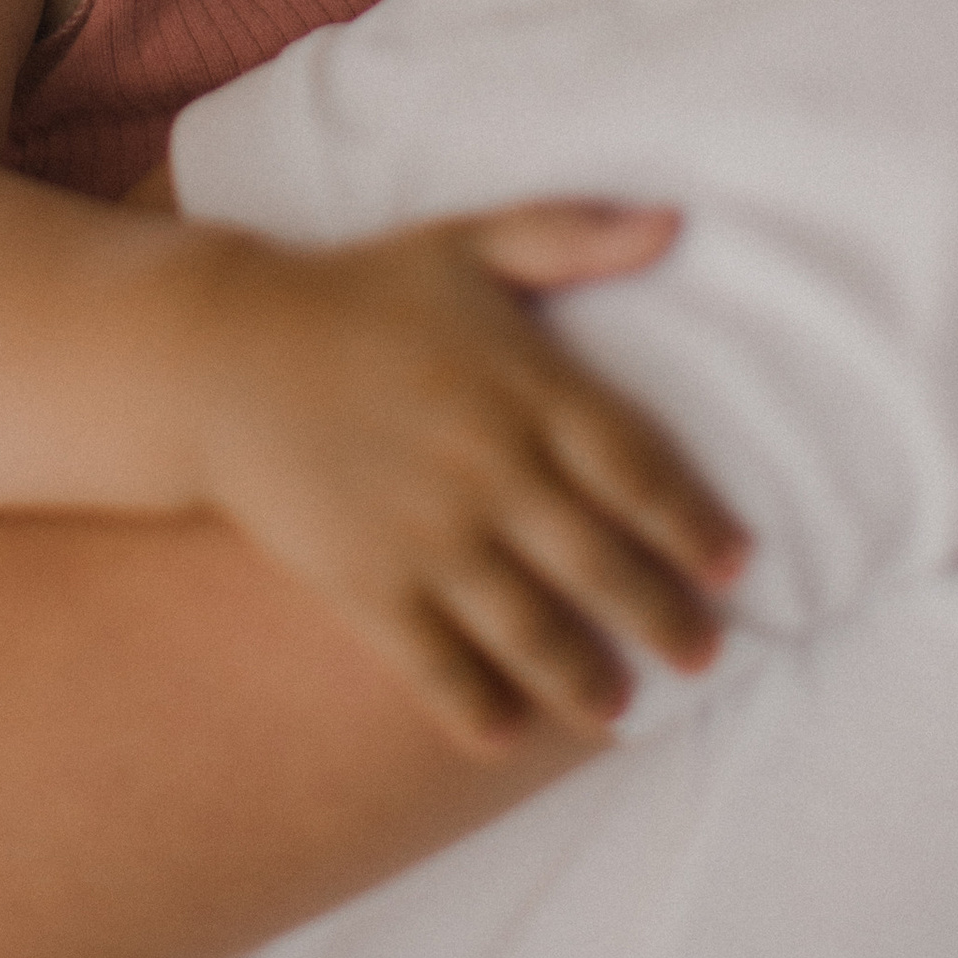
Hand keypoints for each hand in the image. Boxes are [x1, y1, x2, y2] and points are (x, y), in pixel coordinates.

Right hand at [173, 204, 746, 750]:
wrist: (222, 350)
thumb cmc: (357, 293)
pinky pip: (434, 663)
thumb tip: (677, 223)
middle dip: (661, 616)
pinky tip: (503, 735)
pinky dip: (472, 706)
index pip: (637, 467)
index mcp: (524, 385)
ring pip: (529, 627)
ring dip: (582, 678)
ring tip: (615, 710)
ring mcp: (425, 533)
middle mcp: (488, 467)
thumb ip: (572, 235)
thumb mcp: (468, 244)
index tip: (736, 563)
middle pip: (600, 561)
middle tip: (703, 654)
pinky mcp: (364, 582)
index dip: (694, 522)